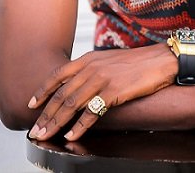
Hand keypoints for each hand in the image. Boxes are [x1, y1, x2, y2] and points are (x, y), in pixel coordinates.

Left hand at [28, 44, 176, 140]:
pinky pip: (91, 113)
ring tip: (46, 136)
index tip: (32, 104)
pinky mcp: (114, 92)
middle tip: (35, 130)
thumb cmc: (138, 62)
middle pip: (62, 94)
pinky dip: (79, 126)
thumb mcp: (109, 60)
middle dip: (46, 115)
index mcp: (89, 58)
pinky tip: (72, 135)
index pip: (58, 75)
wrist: (161, 60)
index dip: (43, 91)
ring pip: (72, 105)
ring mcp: (102, 79)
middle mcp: (92, 68)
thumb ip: (92, 69)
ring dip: (56, 123)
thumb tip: (77, 84)